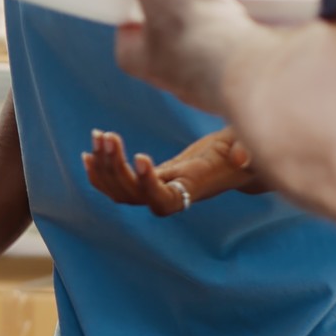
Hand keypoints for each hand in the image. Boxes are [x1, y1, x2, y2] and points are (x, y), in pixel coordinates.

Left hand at [83, 127, 261, 216]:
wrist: (232, 160)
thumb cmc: (240, 152)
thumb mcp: (246, 146)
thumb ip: (247, 151)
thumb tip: (241, 156)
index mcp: (193, 189)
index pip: (164, 200)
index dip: (148, 184)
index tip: (140, 156)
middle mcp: (171, 196)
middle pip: (134, 195)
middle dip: (116, 166)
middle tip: (108, 135)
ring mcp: (156, 191)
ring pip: (120, 191)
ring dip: (104, 165)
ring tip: (99, 135)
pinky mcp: (148, 182)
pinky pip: (117, 186)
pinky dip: (99, 172)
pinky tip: (89, 153)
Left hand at [97, 0, 269, 114]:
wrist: (254, 68)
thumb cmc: (197, 37)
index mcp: (140, 59)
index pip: (126, 35)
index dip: (131, 11)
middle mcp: (173, 77)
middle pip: (168, 40)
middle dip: (178, 16)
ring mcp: (210, 82)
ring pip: (205, 48)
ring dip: (214, 26)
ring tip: (222, 3)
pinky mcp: (244, 80)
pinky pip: (239, 54)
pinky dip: (244, 36)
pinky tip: (251, 20)